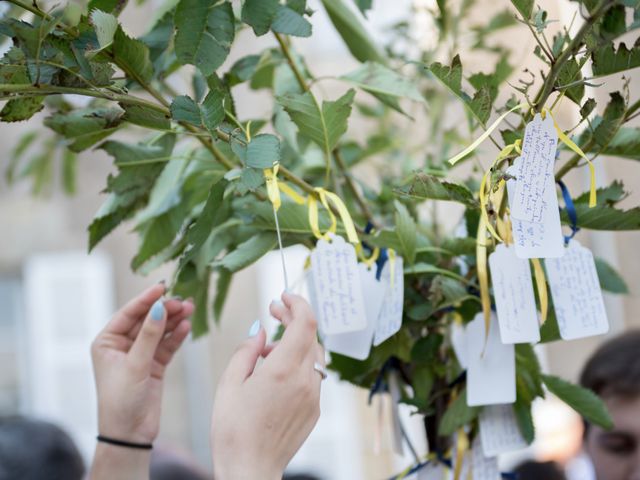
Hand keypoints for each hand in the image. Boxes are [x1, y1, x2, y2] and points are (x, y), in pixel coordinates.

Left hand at [90, 283, 192, 479]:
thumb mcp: (134, 365)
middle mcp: (122, 345)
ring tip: (189, 309)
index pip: (128, 314)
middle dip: (165, 310)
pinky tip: (186, 327)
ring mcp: (140, 354)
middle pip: (147, 320)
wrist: (130, 434)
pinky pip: (167, 345)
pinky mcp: (155, 364)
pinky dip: (176, 336)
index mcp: (106, 342)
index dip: (146, 300)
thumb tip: (159, 307)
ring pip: (159, 330)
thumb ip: (149, 336)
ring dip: (173, 320)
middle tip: (183, 301)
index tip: (163, 287)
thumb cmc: (121, 400)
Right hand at [211, 292, 324, 479]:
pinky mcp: (314, 410)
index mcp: (282, 371)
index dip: (297, 303)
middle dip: (294, 318)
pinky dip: (298, 364)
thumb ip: (247, 351)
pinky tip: (276, 373)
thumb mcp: (229, 384)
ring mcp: (313, 396)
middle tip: (274, 312)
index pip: (305, 323)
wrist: (250, 471)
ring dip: (296, 342)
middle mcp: (304, 381)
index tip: (283, 297)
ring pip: (313, 355)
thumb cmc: (233, 431)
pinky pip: (312, 376)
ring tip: (268, 348)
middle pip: (311, 335)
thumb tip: (261, 332)